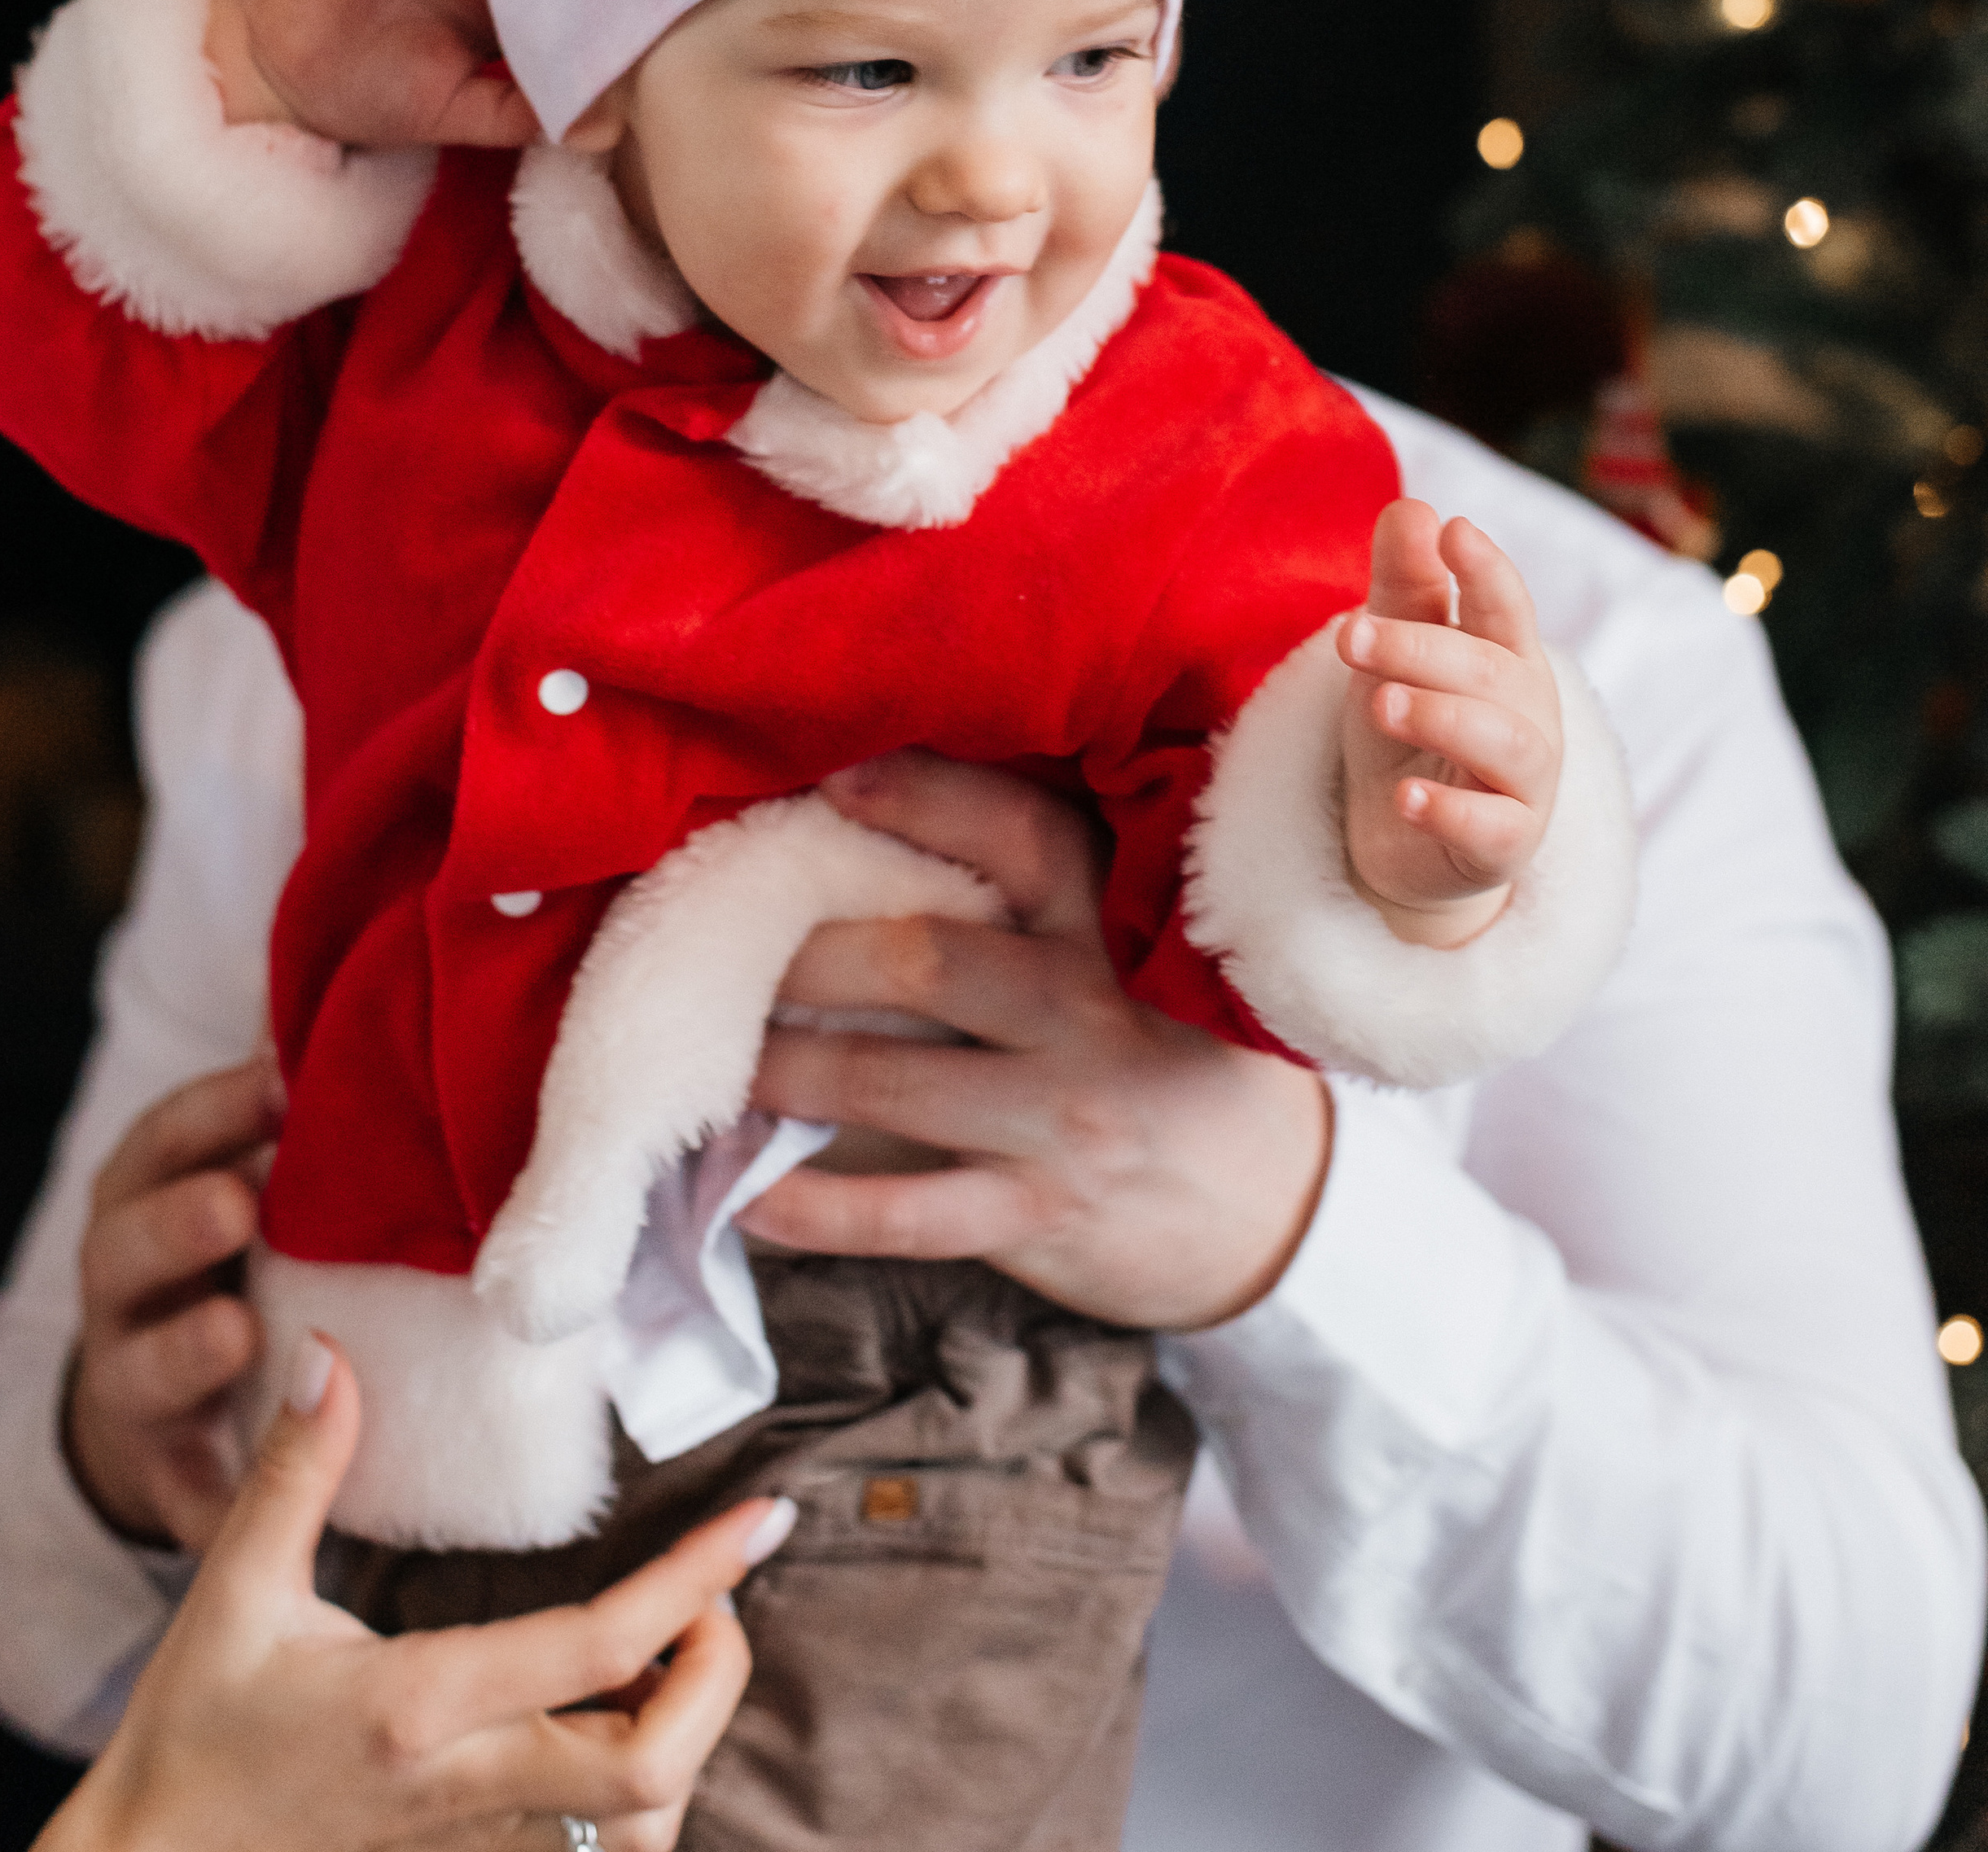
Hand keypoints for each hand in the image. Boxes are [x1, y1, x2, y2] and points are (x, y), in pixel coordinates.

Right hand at [37, 1336, 779, 1851]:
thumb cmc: (188, 1737)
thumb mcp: (234, 1593)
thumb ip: (294, 1471)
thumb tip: (327, 1351)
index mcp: (419, 1705)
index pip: (601, 1648)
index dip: (698, 1582)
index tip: (761, 1517)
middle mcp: (464, 1789)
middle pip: (653, 1771)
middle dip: (715, 1681)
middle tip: (713, 1603)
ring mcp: (470, 1847)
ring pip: (634, 1831)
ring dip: (679, 1744)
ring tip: (671, 1656)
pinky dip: (632, 1802)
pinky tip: (615, 1728)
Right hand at [66, 1059, 283, 1551]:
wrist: (166, 1397)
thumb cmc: (233, 1254)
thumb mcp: (237, 1172)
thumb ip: (279, 1101)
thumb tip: (348, 985)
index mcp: (146, 1197)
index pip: (163, 1138)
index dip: (214, 1108)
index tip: (277, 1080)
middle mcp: (125, 1286)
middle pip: (129, 1246)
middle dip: (180, 1222)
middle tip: (238, 1204)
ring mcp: (134, 1382)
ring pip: (142, 1367)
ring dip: (188, 1350)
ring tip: (239, 1332)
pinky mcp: (165, 1472)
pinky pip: (184, 1494)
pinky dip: (211, 1504)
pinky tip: (240, 1512)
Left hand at [739, 755, 1330, 1329]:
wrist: (1280, 1209)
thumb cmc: (1176, 1054)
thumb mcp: (1152, 954)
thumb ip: (1055, 906)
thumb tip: (885, 843)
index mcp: (1118, 926)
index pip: (1022, 835)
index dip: (923, 800)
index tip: (831, 785)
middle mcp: (1094, 1009)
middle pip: (927, 957)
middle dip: (811, 954)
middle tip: (732, 945)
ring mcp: (1067, 1117)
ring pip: (895, 1083)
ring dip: (787, 1068)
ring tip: (720, 1054)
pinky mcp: (1042, 1212)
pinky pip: (908, 1214)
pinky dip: (816, 1209)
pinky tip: (747, 1197)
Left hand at [1336, 499, 1561, 948]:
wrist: (1402, 840)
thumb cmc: (1408, 731)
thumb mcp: (1393, 655)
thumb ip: (1405, 585)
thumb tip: (1412, 506)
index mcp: (1506, 657)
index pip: (1506, 605)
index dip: (1486, 568)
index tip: (1453, 529)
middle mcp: (1529, 714)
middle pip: (1488, 669)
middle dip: (1420, 648)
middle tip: (1351, 637)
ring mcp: (1525, 784)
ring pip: (1503, 742)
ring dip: (1441, 716)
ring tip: (1379, 705)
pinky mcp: (1505, 844)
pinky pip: (1491, 827)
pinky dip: (1450, 810)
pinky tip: (1405, 797)